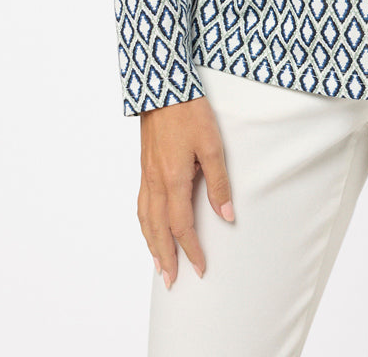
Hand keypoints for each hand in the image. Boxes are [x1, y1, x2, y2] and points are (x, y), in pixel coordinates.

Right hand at [138, 96, 235, 287]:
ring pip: (145, 218)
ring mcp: (147, 173)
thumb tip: (226, 215)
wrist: (163, 86)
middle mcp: (155, 181)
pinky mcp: (144, 164)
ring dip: (151, 244)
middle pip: (158, 229)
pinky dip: (144, 223)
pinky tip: (149, 225)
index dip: (191, 250)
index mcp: (173, 180)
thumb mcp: (212, 145)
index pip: (181, 226)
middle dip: (165, 257)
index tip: (200, 268)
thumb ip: (219, 182)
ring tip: (158, 263)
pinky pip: (141, 203)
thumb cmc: (189, 112)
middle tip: (171, 281)